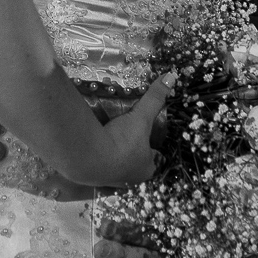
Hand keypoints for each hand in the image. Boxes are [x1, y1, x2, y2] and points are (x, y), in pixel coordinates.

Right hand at [94, 72, 176, 187]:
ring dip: (114, 156)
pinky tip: (94, 145)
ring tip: (112, 139)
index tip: (151, 138)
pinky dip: (96, 157)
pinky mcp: (89, 178)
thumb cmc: (120, 141)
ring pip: (115, 167)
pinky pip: (96, 166)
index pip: (155, 160)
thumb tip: (171, 77)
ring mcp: (108, 181)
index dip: (155, 149)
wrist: (86, 157)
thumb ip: (154, 99)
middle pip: (135, 164)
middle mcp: (128, 179)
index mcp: (146, 169)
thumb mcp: (140, 117)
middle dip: (133, 152)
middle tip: (130, 136)